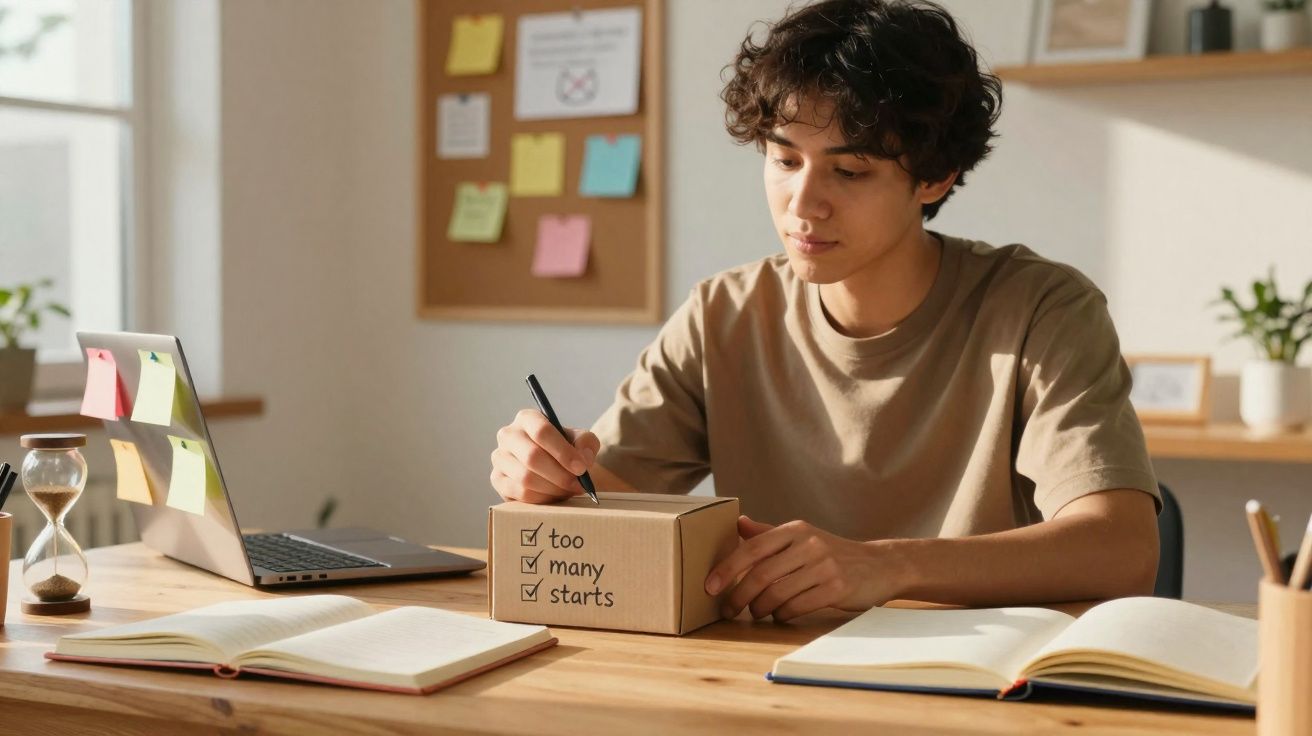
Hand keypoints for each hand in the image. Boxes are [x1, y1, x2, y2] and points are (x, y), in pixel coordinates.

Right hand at [489, 409, 599, 503]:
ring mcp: (499, 457)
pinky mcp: (497, 479)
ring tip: (569, 489)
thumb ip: (586, 443)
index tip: (581, 468)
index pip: (542, 432)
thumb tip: (583, 458)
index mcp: (528, 418)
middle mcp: (508, 435)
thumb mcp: (582, 442)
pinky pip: (520, 493)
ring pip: (526, 478)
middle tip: (578, 485)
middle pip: (532, 456)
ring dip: (553, 488)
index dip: (563, 452)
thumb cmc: (567, 451)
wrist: (556, 468)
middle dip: (560, 474)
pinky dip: (542, 498)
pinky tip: (554, 495)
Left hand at [704, 516, 896, 622]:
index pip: (753, 548)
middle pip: (761, 574)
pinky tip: (780, 615)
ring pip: (777, 593)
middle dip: (738, 596)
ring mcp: (824, 566)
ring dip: (760, 609)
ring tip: (756, 613)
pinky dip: (782, 614)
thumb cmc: (833, 553)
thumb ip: (770, 534)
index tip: (710, 586)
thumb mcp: (803, 537)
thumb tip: (738, 523)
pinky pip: (797, 606)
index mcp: (796, 530)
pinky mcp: (836, 588)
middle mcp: (809, 544)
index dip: (727, 568)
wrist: (880, 565)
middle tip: (727, 609)